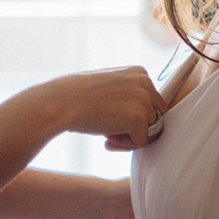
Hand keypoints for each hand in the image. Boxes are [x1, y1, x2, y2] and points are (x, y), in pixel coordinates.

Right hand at [43, 67, 167, 150]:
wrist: (62, 103)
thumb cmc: (79, 98)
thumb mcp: (110, 88)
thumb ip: (129, 97)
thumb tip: (146, 119)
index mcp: (140, 73)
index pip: (153, 102)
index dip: (136, 117)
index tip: (116, 120)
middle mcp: (146, 82)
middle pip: (157, 116)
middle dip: (137, 128)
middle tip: (113, 133)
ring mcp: (144, 100)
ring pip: (150, 130)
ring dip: (130, 137)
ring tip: (108, 134)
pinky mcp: (139, 118)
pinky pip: (141, 142)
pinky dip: (124, 146)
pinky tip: (106, 138)